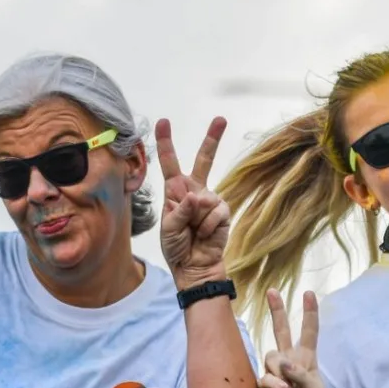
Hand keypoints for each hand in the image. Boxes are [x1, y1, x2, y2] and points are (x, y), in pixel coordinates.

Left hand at [156, 118, 229, 289]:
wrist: (194, 268)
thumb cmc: (177, 248)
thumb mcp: (169, 228)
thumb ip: (180, 210)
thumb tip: (196, 196)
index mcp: (176, 192)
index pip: (170, 163)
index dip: (166, 143)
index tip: (164, 122)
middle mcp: (195, 191)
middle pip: (204, 160)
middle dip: (213, 139)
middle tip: (221, 119)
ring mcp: (211, 201)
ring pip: (206, 198)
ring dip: (197, 220)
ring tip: (194, 233)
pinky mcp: (224, 212)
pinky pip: (216, 212)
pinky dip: (208, 226)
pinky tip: (205, 236)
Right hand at [258, 289, 326, 387]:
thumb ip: (302, 374)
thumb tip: (284, 363)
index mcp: (306, 359)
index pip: (309, 332)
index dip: (309, 313)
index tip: (309, 294)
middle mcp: (289, 361)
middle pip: (281, 331)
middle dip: (277, 311)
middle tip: (272, 292)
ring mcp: (275, 372)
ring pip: (271, 356)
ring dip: (279, 368)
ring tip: (288, 386)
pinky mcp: (263, 386)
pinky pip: (264, 376)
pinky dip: (274, 382)